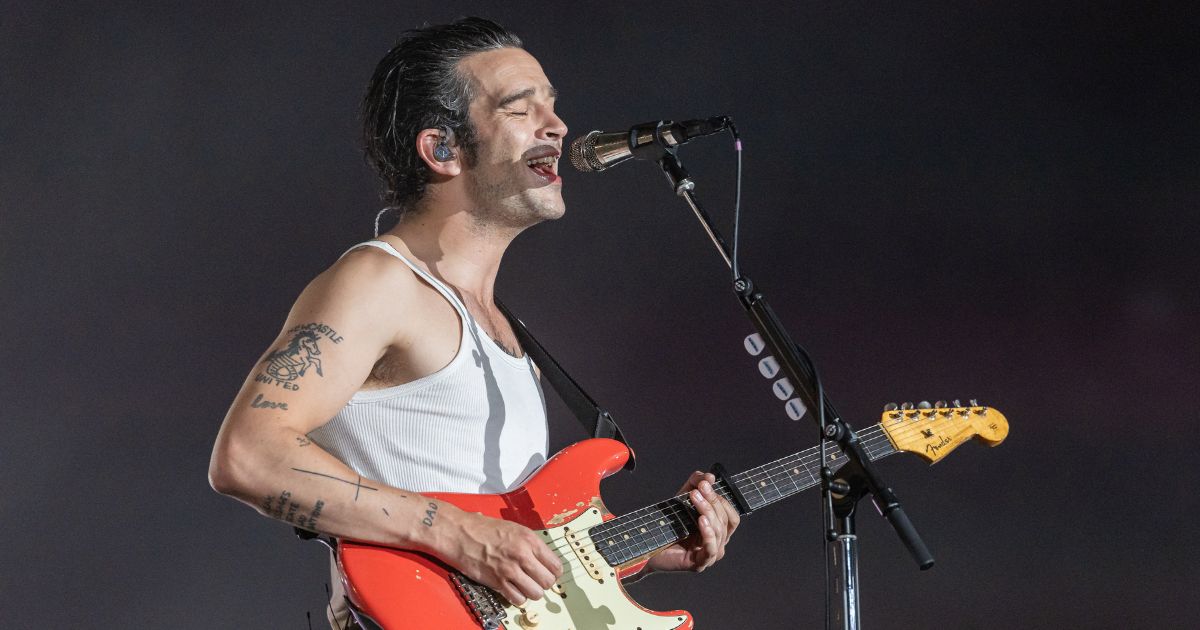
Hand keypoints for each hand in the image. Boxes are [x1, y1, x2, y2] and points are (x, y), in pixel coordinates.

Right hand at [439, 509, 562, 605]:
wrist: (459, 533)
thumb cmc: (482, 529)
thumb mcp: (513, 528)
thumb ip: (529, 543)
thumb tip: (542, 558)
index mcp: (529, 539)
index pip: (555, 565)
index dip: (553, 572)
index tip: (548, 574)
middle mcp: (522, 554)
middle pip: (548, 581)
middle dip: (543, 583)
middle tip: (536, 581)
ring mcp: (510, 569)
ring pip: (535, 593)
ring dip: (531, 592)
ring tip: (524, 586)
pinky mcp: (497, 581)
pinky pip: (517, 599)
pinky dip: (517, 598)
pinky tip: (512, 590)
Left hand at [645, 471, 740, 573]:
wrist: (648, 543)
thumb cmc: (669, 522)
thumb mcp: (683, 497)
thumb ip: (696, 483)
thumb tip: (711, 477)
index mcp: (718, 530)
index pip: (730, 515)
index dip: (720, 498)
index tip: (705, 483)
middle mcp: (718, 543)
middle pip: (724, 520)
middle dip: (711, 501)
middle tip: (697, 489)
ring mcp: (710, 555)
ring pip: (718, 531)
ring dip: (708, 511)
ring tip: (695, 498)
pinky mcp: (699, 563)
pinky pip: (711, 549)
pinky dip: (708, 534)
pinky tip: (702, 521)